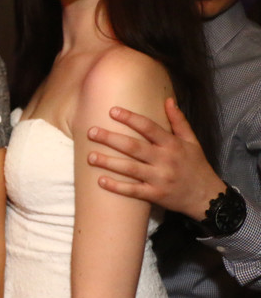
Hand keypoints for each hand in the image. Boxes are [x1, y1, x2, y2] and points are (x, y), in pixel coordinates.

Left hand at [86, 98, 224, 219]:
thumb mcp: (192, 141)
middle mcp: (165, 160)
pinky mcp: (156, 195)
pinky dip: (117, 187)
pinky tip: (100, 181)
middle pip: (134, 147)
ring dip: (108, 162)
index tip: (112, 110)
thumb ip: (179, 121)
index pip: (149, 128)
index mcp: (172, 145)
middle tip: (91, 131)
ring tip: (89, 156)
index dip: (130, 118)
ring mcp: (159, 178)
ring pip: (130, 169)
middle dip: (111, 139)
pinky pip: (133, 191)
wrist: (207, 197)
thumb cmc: (196, 166)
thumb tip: (169, 100)